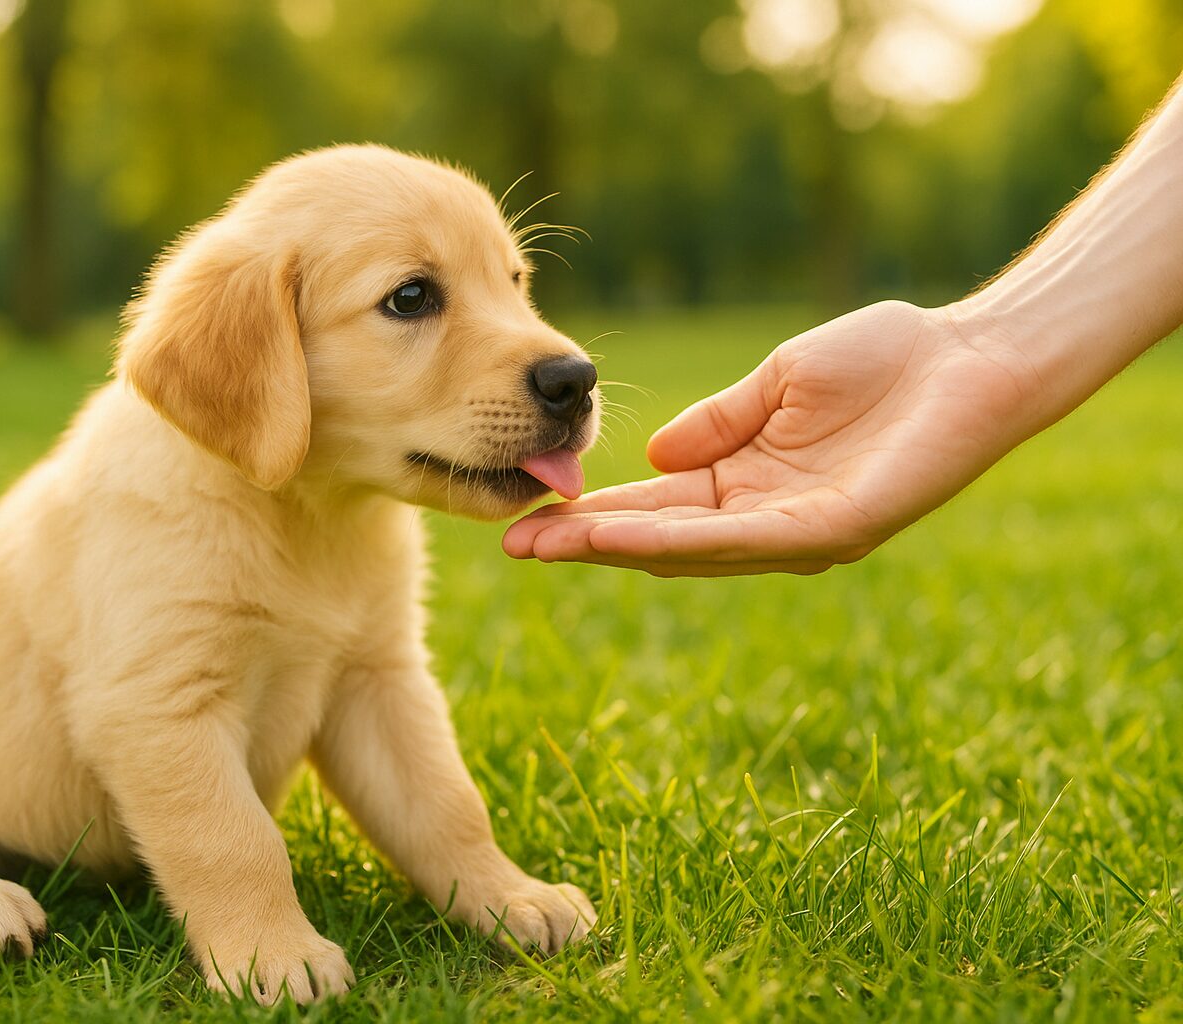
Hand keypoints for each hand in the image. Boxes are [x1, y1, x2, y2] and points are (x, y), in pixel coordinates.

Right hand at [502, 300, 1046, 576]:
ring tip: (548, 543)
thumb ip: (718, 423)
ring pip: (689, 550)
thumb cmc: (888, 357)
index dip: (595, 510)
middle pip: (660, 539)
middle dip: (585, 542)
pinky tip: (621, 534)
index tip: (533, 512)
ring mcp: (799, 533)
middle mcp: (767, 520)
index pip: (657, 504)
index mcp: (750, 482)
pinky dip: (676, 540)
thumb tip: (651, 454)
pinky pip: (741, 541)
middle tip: (513, 547)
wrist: (974, 354)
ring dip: (614, 546)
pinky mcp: (834, 531)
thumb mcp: (776, 382)